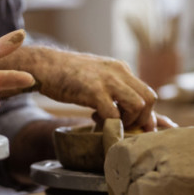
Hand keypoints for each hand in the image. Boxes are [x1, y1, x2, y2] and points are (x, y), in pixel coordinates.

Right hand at [11, 49, 160, 131]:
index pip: (147, 92)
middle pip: (150, 98)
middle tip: (124, 127)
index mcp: (121, 69)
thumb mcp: (96, 78)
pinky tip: (95, 120)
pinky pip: (114, 114)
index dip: (147, 114)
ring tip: (110, 123)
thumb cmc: (67, 75)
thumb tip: (127, 111)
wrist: (44, 66)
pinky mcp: (93, 91)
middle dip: (142, 120)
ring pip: (138, 106)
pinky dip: (110, 125)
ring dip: (128, 122)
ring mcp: (107, 80)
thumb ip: (112, 90)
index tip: (139, 128)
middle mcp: (119, 72)